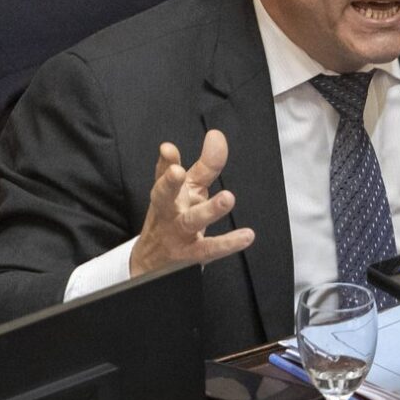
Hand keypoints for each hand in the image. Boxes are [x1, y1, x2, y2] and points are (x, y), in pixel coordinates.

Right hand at [130, 130, 254, 276]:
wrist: (152, 262)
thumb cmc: (173, 217)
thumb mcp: (186, 190)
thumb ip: (204, 164)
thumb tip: (216, 136)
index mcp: (168, 193)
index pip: (165, 174)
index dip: (167, 161)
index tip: (168, 149)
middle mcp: (170, 210)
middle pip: (164, 196)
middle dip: (169, 183)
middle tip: (177, 172)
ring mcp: (178, 233)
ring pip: (191, 221)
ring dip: (209, 209)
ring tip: (227, 198)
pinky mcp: (191, 254)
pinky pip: (210, 248)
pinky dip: (229, 243)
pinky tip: (246, 236)